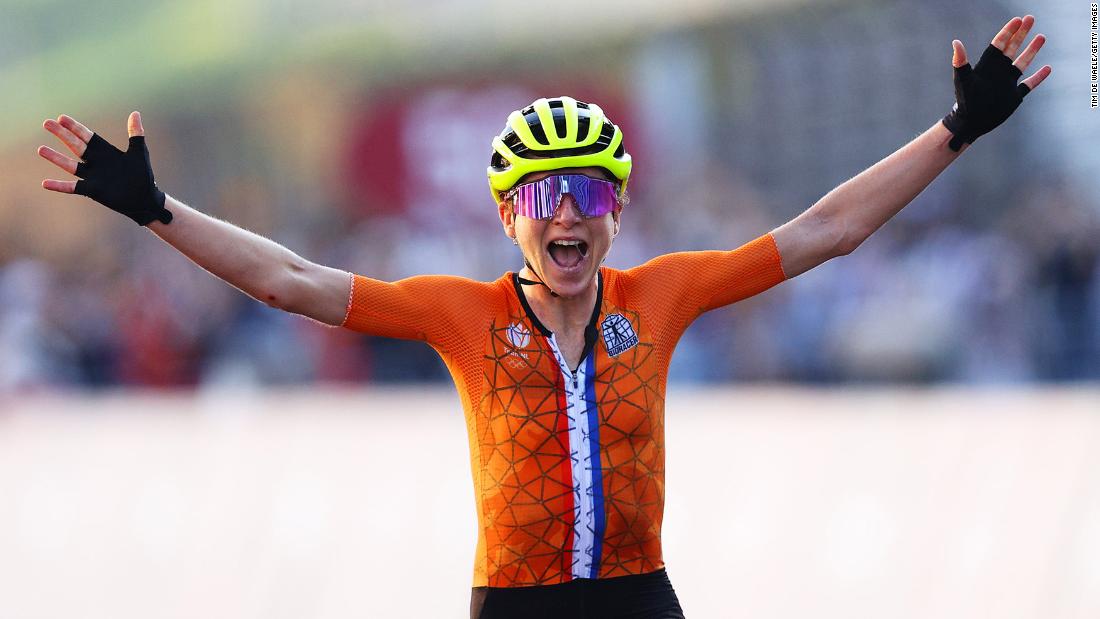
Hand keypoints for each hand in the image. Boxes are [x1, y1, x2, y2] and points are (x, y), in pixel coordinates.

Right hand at [38, 111, 171, 224]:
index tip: (61, 117)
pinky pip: (72, 187)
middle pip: (75, 146)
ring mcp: (92, 176)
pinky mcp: (91, 190)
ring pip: (70, 165)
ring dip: (56, 158)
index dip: (75, 127)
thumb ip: (136, 133)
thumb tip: (135, 112)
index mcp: (105, 151)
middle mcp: (96, 162)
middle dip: (62, 135)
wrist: (145, 199)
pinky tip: (45, 183)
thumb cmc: (142, 175)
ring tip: (40, 149)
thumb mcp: (139, 152)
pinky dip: (59, 186)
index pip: (87, 136)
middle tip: (47, 123)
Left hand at [942, 15, 1052, 151]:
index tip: (1017, 19)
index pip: (999, 44)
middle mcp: (998, 72)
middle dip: (1021, 33)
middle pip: (1012, 48)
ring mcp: (1007, 83)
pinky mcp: (1014, 96)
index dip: (1008, 31)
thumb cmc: (964, 101)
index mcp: (987, 66)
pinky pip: (1029, 84)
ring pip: (1022, 62)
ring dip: (1032, 50)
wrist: (970, 123)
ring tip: (1041, 37)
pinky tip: (1048, 68)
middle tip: (1031, 18)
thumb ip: (960, 61)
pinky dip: (1038, 77)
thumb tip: (956, 42)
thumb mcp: (963, 80)